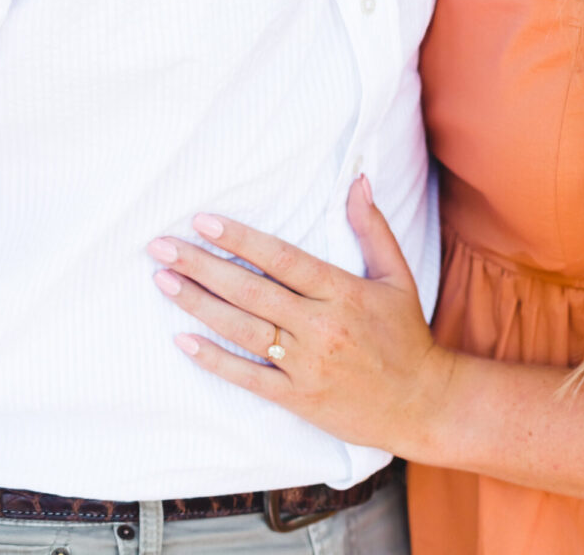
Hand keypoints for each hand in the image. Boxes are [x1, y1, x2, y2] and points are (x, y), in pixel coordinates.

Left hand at [146, 177, 454, 456]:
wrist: (421, 403)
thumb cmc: (406, 334)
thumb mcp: (396, 275)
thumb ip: (372, 227)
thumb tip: (358, 180)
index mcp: (342, 292)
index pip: (282, 258)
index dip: (241, 239)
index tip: (203, 221)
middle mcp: (320, 327)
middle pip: (252, 291)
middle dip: (202, 266)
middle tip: (162, 246)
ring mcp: (306, 365)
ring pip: (244, 330)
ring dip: (199, 305)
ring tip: (164, 281)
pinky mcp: (298, 398)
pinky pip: (250, 378)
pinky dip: (216, 360)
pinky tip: (184, 340)